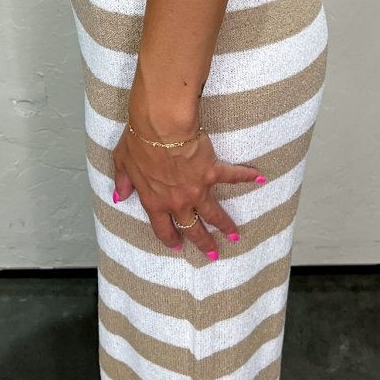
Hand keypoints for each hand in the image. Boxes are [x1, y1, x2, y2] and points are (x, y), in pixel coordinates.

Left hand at [110, 116, 265, 259]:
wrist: (160, 126)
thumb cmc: (138, 141)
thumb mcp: (121, 162)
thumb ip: (123, 182)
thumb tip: (120, 194)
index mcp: (154, 201)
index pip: (162, 228)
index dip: (170, 238)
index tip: (178, 246)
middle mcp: (177, 201)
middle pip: (192, 228)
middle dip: (203, 242)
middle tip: (213, 254)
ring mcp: (197, 188)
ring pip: (213, 213)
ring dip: (225, 225)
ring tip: (235, 234)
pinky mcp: (212, 171)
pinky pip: (232, 177)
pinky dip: (246, 177)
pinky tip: (259, 178)